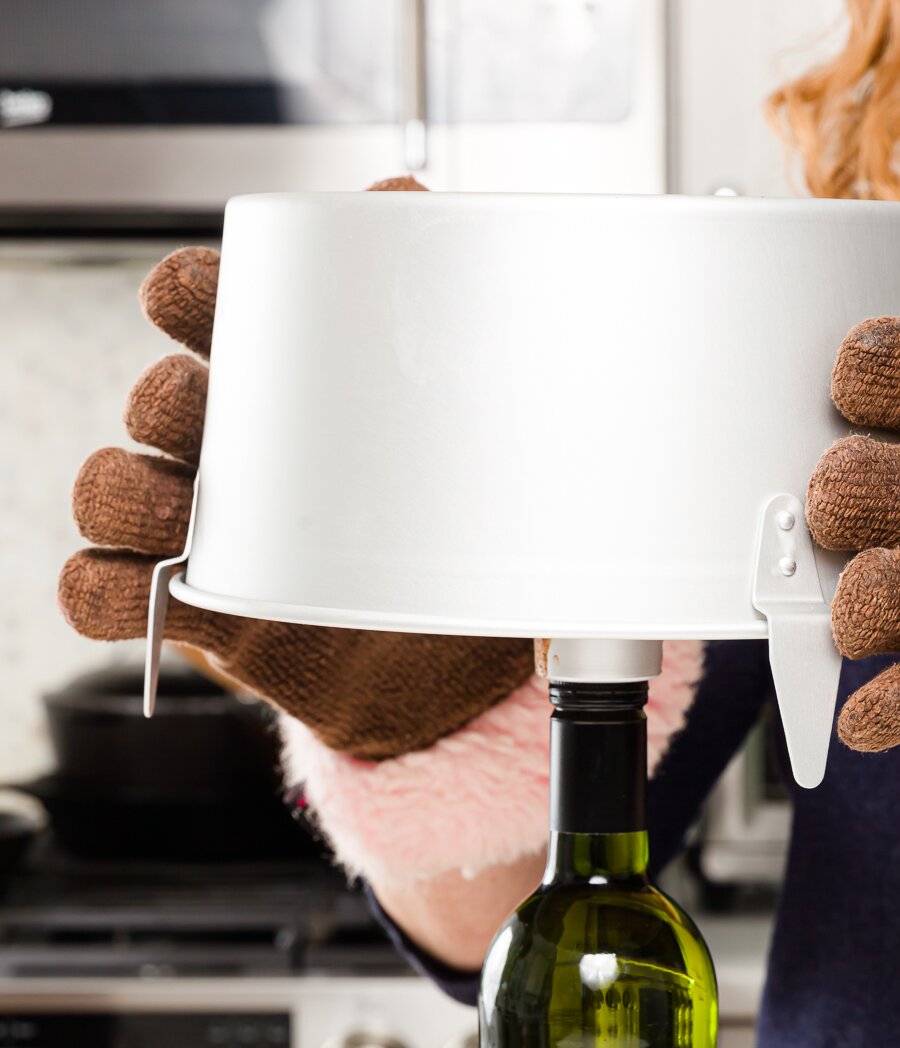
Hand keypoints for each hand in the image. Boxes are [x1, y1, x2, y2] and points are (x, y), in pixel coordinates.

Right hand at [59, 178, 531, 760]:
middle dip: (163, 400)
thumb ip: (434, 305)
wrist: (445, 653)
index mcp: (280, 385)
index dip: (183, 294)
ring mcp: (197, 532)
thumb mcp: (457, 422)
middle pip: (156, 400)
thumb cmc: (439, 526)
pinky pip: (97, 591)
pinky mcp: (188, 613)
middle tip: (204, 416)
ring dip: (120, 491)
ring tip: (178, 517)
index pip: (203, 308)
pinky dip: (98, 592)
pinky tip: (143, 594)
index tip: (188, 296)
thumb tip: (398, 198)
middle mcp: (226, 450)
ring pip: (106, 488)